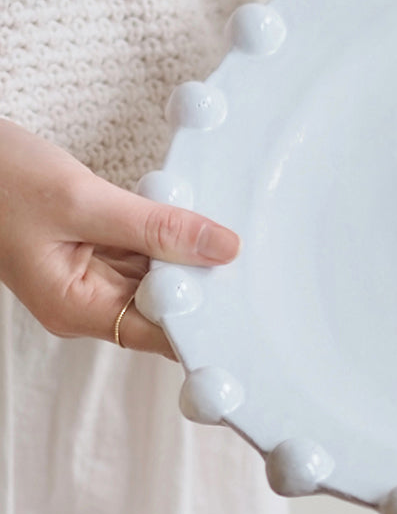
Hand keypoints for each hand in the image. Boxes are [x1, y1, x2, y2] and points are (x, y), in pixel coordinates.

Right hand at [0, 118, 239, 357]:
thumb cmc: (3, 179)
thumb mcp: (82, 200)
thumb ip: (155, 226)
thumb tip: (223, 248)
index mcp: (74, 307)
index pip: (156, 333)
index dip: (203, 321)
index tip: (250, 302)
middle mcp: (83, 301)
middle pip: (161, 306)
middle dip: (203, 283)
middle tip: (254, 258)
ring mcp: (87, 275)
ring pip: (156, 276)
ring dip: (187, 256)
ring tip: (234, 234)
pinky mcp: (92, 248)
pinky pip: (141, 250)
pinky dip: (165, 235)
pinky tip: (193, 217)